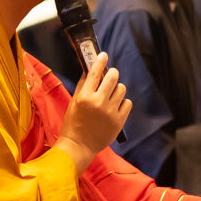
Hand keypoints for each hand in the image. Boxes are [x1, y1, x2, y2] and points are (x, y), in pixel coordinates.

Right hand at [58, 52, 129, 170]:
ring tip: (110, 97)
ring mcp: (110, 112)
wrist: (78, 146)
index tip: (103, 55)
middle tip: (110, 77)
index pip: (95, 72)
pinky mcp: (119, 121)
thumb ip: (83, 85)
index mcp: (84, 97)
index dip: (100, 60)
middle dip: (112, 74)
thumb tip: (90, 69)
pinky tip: (115, 107)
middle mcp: (98, 102)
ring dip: (117, 90)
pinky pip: (127, 102)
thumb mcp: (74, 102)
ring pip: (122, 89)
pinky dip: (122, 103)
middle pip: (113, 77)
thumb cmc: (73, 123)